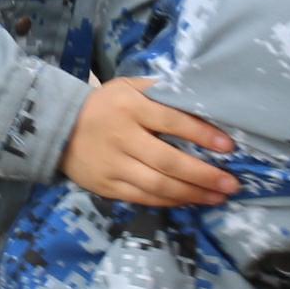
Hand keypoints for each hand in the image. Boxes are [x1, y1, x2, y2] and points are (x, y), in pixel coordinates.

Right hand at [64, 78, 240, 207]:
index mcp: (131, 107)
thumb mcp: (129, 87)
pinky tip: (190, 201)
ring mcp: (113, 165)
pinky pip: (143, 198)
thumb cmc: (105, 105)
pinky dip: (169, 202)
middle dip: (203, 175)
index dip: (202, 135)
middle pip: (168, 161)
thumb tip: (203, 96)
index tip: (229, 148)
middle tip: (231, 184)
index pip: (172, 121)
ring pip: (157, 185)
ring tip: (218, 197)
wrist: (58, 127)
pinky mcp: (106, 186)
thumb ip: (160, 91)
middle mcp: (122, 136)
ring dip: (191, 194)